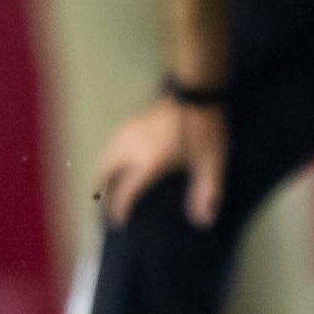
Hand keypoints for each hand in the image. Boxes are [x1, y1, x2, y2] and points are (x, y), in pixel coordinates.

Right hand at [95, 96, 228, 226]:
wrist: (197, 90)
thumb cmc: (205, 128)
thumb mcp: (211, 163)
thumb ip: (206, 192)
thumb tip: (203, 222)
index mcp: (148, 162)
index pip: (126, 192)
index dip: (120, 210)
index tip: (118, 224)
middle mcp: (130, 149)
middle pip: (105, 174)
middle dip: (102, 192)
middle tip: (105, 206)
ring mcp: (127, 133)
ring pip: (104, 158)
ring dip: (103, 174)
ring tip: (107, 186)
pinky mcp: (130, 121)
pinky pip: (111, 145)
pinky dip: (108, 158)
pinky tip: (118, 161)